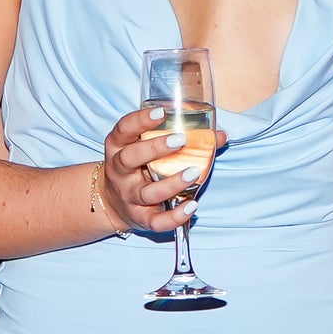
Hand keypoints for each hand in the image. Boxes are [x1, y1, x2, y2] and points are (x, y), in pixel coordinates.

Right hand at [95, 106, 202, 234]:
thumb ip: (177, 137)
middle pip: (130, 158)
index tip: (161, 112)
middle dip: (155, 148)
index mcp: (119, 147)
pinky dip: (174, 217)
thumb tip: (220, 136)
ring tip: (193, 172)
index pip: (124, 129)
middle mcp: (120, 172)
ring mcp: (129, 196)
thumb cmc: (137, 166)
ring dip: (171, 183)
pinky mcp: (140, 218)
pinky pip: (156, 221)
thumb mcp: (146, 148)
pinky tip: (191, 206)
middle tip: (180, 140)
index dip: (140, 120)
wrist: (112, 203)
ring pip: (147, 192)